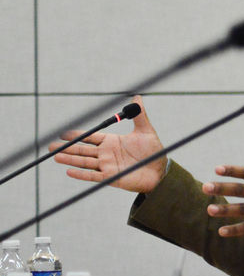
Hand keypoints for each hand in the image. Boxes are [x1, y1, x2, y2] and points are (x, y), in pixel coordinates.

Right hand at [50, 95, 166, 193]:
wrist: (160, 172)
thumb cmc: (153, 151)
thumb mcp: (146, 131)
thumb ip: (139, 115)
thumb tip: (137, 98)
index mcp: (112, 141)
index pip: (91, 137)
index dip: (77, 135)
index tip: (63, 133)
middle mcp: (106, 153)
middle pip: (83, 149)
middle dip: (67, 147)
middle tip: (50, 146)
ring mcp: (107, 165)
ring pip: (84, 162)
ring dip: (70, 159)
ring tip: (55, 156)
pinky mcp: (111, 177)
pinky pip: (93, 176)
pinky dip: (81, 174)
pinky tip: (69, 171)